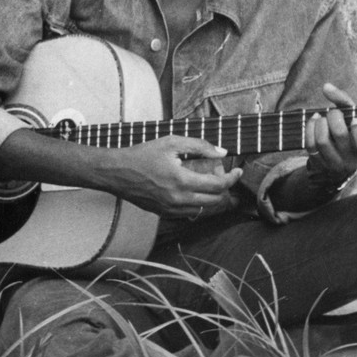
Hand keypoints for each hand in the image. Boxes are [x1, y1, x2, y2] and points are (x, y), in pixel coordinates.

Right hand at [107, 136, 242, 218]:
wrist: (118, 172)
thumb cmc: (143, 155)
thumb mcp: (171, 142)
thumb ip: (199, 146)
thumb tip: (222, 152)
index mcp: (182, 181)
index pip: (218, 185)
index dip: (232, 178)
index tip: (238, 170)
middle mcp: (179, 199)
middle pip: (214, 201)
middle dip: (224, 188)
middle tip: (222, 174)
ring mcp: (171, 209)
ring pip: (204, 209)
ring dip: (212, 197)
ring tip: (208, 182)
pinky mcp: (165, 213)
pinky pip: (189, 213)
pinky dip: (198, 203)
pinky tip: (193, 190)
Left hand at [305, 83, 356, 181]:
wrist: (338, 151)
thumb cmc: (349, 128)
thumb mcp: (353, 116)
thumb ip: (343, 99)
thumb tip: (326, 86)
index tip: (355, 119)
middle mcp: (352, 162)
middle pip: (340, 134)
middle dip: (334, 116)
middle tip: (334, 113)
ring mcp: (334, 165)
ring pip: (322, 140)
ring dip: (320, 122)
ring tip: (323, 117)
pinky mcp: (319, 164)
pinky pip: (310, 145)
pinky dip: (310, 128)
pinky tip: (314, 120)